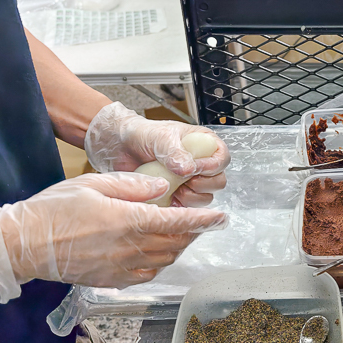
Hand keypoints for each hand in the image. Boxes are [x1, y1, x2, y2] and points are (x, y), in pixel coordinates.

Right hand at [0, 173, 227, 300]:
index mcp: (127, 221)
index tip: (222, 217)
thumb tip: (162, 187)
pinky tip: (155, 253)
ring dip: (177, 247)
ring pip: (163, 261)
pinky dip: (158, 264)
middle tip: (202, 222)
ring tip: (181, 234)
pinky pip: (145, 276)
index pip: (177, 221)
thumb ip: (131, 186)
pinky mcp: (110, 281)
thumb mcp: (93, 184)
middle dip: (193, 233)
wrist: (22, 244)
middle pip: (175, 243)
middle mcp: (129, 249)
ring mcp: (120, 268)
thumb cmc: (54, 209)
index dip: (203, 220)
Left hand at [84, 102, 229, 206]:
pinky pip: (188, 208)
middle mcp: (200, 163)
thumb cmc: (142, 134)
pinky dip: (179, 205)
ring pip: (205, 197)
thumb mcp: (160, 137)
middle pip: (218, 181)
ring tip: (173, 187)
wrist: (120, 147)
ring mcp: (189, 181)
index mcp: (203, 144)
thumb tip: (189, 169)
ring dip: (191, 196)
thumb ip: (175, 152)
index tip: (195, 169)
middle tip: (183, 179)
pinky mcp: (178, 196)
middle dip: (202, 184)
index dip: (213, 166)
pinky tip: (166, 196)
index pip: (222, 158)